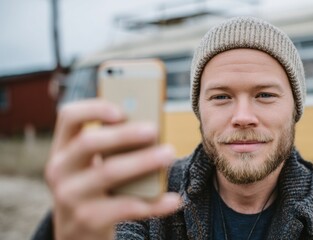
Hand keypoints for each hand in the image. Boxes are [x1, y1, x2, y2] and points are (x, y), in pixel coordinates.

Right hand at [45, 99, 180, 239]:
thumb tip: (152, 130)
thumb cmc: (93, 191)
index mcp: (62, 150)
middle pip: (89, 142)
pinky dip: (154, 204)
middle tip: (154, 130)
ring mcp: (70, 197)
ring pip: (109, 172)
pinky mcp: (88, 219)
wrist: (77, 236)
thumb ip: (110, 149)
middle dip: (124, 134)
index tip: (122, 110)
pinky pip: (126, 207)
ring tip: (169, 154)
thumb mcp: (90, 168)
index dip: (94, 108)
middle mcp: (59, 171)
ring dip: (143, 161)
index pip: (68, 116)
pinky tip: (173, 200)